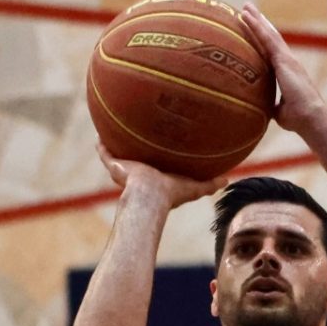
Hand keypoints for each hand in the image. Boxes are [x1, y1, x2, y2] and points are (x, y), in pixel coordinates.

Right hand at [98, 144, 226, 207]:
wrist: (151, 195)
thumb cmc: (172, 194)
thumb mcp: (194, 187)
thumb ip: (209, 184)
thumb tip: (227, 180)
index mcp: (155, 178)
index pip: (154, 166)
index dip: (157, 158)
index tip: (160, 147)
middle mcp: (138, 174)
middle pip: (135, 160)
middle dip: (135, 149)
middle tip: (138, 135)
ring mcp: (125, 170)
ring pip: (118, 156)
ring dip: (116, 145)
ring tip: (114, 130)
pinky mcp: (115, 167)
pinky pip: (105, 153)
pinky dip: (101, 145)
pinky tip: (99, 134)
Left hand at [241, 3, 326, 138]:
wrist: (311, 119)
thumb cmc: (298, 119)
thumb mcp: (280, 112)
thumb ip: (271, 106)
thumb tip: (262, 109)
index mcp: (286, 72)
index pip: (271, 52)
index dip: (262, 40)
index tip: (253, 30)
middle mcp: (288, 62)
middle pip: (270, 38)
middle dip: (260, 24)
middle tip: (248, 10)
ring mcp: (287, 59)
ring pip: (269, 34)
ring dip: (257, 20)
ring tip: (246, 7)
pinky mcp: (284, 60)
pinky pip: (267, 39)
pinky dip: (256, 26)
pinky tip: (247, 16)